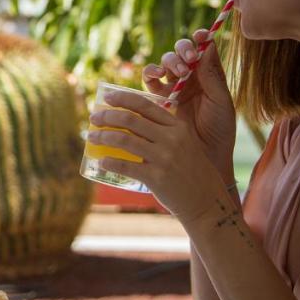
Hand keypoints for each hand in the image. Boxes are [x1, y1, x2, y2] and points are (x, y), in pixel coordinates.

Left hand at [88, 90, 231, 225]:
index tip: (107, 98)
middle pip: (131, 120)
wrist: (207, 201)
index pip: (145, 105)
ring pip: (125, 140)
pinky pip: (126, 166)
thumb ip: (163, 132)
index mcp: (178, 127)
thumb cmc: (192, 171)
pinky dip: (110, 162)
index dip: (123, 99)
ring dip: (103, 136)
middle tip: (94, 118)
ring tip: (92, 136)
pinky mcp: (156, 178)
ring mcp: (164, 158)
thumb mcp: (185, 144)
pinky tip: (102, 160)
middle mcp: (171, 139)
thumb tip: (129, 124)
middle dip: (108, 116)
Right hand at [142, 29, 237, 181]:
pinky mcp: (158, 100)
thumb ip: (212, 76)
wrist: (205, 158)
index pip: (203, 50)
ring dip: (167, 62)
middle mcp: (190, 79)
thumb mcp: (220, 102)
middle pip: (181, 53)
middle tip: (188, 63)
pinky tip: (155, 77)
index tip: (200, 35)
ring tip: (173, 73)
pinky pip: (149, 82)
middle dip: (183, 52)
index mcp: (209, 76)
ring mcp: (173, 88)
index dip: (200, 38)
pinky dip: (150, 75)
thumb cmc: (219, 132)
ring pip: (165, 64)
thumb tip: (208, 45)